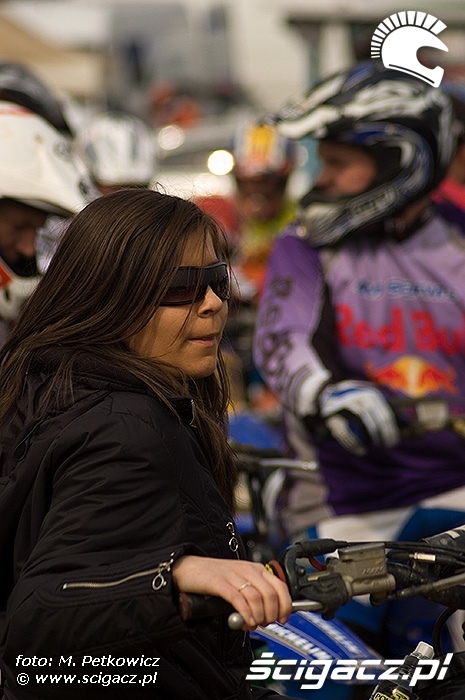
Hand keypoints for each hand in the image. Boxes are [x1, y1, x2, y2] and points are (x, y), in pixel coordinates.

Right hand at [172, 555, 291, 629]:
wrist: (188, 568)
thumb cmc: (214, 577)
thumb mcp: (240, 582)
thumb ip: (255, 595)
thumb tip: (270, 616)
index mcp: (256, 569)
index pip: (280, 587)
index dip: (285, 606)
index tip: (282, 619)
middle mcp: (248, 570)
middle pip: (271, 595)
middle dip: (271, 615)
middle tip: (264, 624)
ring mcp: (233, 575)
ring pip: (257, 598)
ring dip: (259, 617)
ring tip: (252, 626)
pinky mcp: (219, 583)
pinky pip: (238, 600)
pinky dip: (246, 614)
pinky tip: (246, 622)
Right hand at [318, 380, 399, 454]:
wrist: (328, 394)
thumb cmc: (355, 400)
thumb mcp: (369, 399)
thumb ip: (384, 409)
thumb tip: (407, 423)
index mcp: (372, 396)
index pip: (386, 417)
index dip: (391, 432)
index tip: (393, 442)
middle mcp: (360, 399)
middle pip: (376, 422)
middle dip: (383, 437)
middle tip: (384, 445)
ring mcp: (347, 406)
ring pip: (363, 426)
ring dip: (371, 439)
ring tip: (374, 446)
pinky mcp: (334, 416)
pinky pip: (346, 433)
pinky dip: (354, 444)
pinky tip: (361, 450)